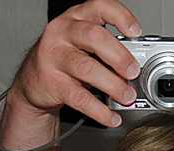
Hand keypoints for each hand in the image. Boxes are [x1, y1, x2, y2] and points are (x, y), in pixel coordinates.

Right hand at [10, 0, 141, 126]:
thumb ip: (110, 49)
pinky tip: (112, 117)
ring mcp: (55, 56)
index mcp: (76, 18)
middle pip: (94, 37)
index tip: (136, 32)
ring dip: (113, 85)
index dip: (120, 17)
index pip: (99, 6)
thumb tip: (140, 68)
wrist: (34, 80)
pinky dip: (100, 110)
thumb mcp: (86, 45)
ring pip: (87, 68)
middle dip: (119, 55)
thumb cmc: (66, 59)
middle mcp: (63, 33)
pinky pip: (79, 98)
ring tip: (128, 97)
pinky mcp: (52, 82)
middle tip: (133, 72)